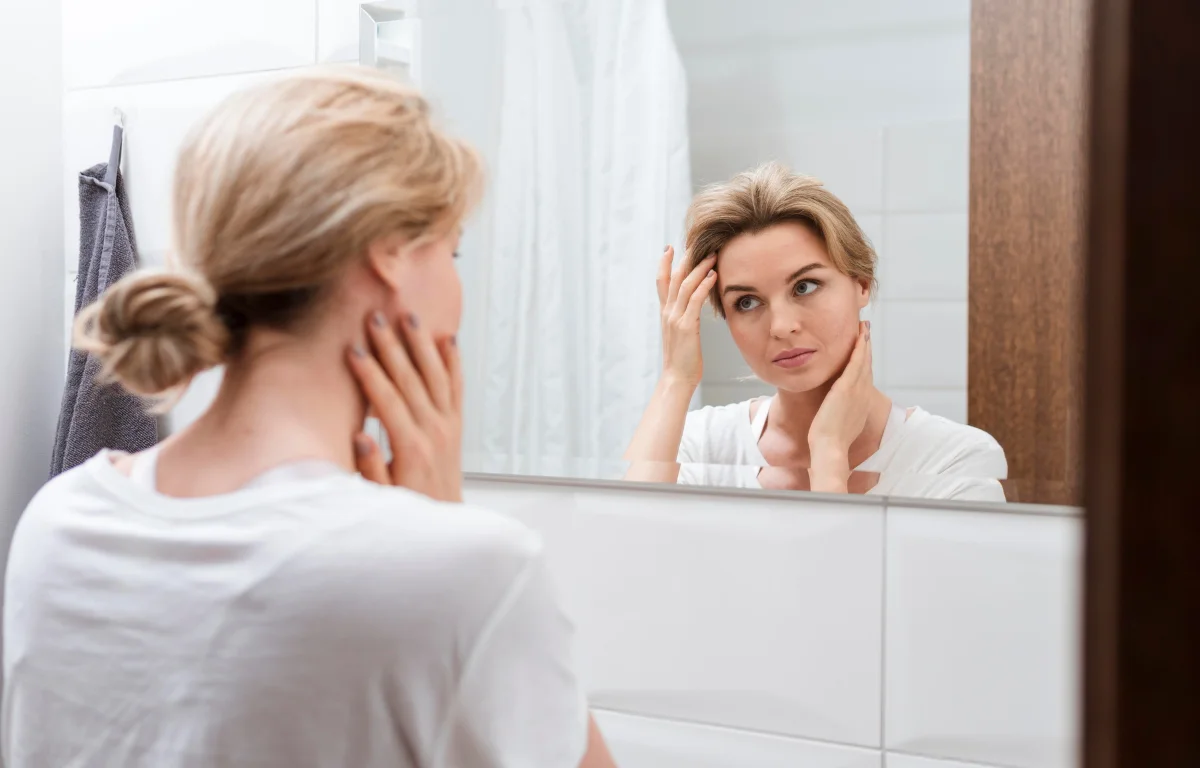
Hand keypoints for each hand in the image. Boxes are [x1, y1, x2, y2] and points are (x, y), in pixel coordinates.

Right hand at [347, 311, 463, 502]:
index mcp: (411, 446)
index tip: (353, 349)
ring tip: (410, 316)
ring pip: (436, 375)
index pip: (387, 400)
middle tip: (377, 318)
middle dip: (392, 346)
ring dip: (422, 344)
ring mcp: (448, 425)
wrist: (445, 523)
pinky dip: (453, 362)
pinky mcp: (457, 425)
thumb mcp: (382, 496)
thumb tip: (360, 435)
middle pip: (410, 379)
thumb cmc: (408, 510)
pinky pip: (456, 387)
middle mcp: (434, 431)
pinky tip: (449, 339)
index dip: (369, 373)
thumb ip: (370, 467)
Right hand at [656, 245, 717, 387]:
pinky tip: (713, 276)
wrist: (676, 379)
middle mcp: (668, 312)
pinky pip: (695, 300)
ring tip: (712, 255)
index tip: (669, 248)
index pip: (661, 282)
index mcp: (665, 314)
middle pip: (674, 278)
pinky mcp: (686, 326)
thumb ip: (684, 320)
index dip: (664, 264)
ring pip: (685, 285)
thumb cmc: (682, 361)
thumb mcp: (681, 336)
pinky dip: (704, 285)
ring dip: (699, 268)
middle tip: (696, 243)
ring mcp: (675, 318)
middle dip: (685, 259)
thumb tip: (691, 313)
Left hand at [808, 321, 872, 490]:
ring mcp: (856, 390)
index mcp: (861, 403)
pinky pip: (855, 363)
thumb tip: (834, 410)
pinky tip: (860, 337)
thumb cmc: (830, 441)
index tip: (863, 348)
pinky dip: (859, 349)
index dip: (865, 361)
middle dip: (866, 348)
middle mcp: (863, 394)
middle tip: (867, 331)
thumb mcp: (840, 424)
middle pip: (867, 366)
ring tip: (864, 328)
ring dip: (864, 343)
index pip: (864, 377)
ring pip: (863, 361)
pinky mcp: (847, 388)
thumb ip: (840, 413)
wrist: (829, 448)